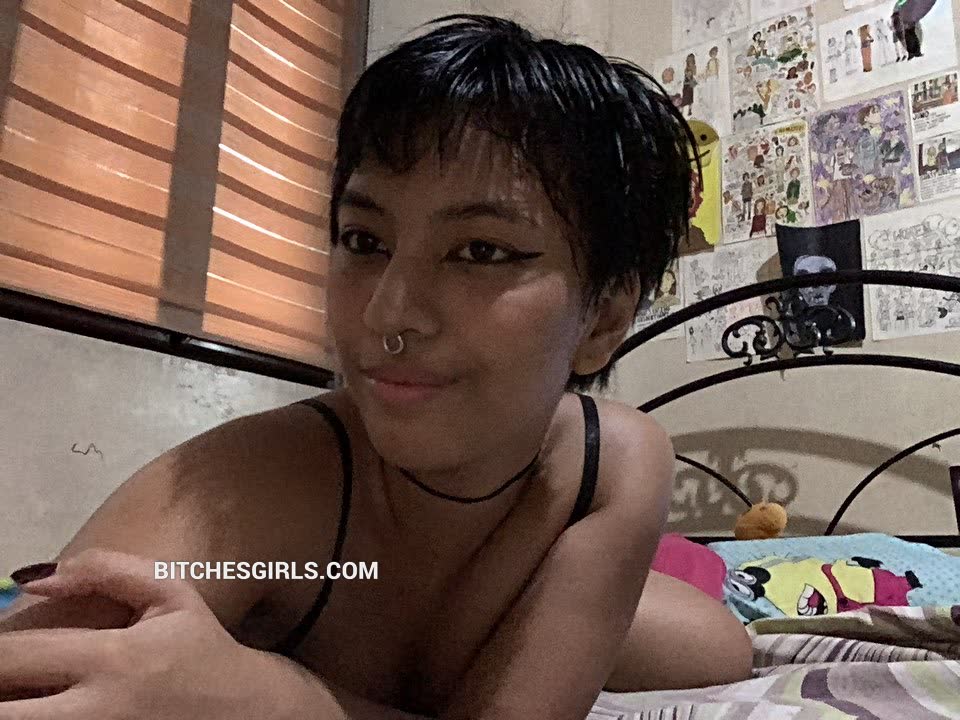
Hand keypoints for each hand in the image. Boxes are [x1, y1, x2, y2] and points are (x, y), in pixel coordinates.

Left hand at [0, 550, 281, 718]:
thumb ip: (105, 569)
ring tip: (22, 695)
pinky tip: (47, 712)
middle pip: (2, 712)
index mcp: (115, 658)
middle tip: (6, 679)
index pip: (14, 656)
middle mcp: (100, 710)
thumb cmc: (203, 648)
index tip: (0, 649)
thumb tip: (32, 578)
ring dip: (11, 710)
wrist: (249, 711)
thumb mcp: (172, 592)